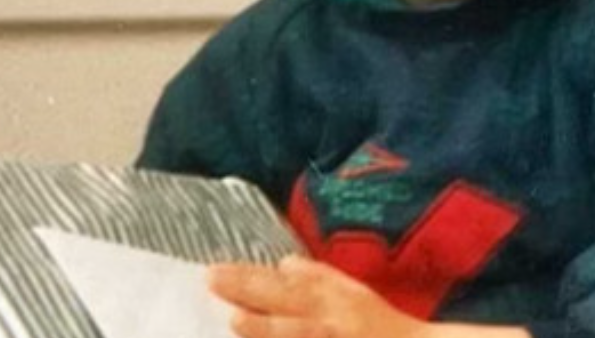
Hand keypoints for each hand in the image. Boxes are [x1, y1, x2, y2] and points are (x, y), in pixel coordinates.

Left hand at [206, 257, 423, 337]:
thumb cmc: (382, 327)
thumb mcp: (354, 294)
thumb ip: (319, 277)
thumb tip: (284, 262)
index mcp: (333, 298)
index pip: (285, 283)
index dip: (251, 275)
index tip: (215, 269)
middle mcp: (331, 318)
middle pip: (285, 301)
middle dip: (250, 291)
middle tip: (212, 280)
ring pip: (296, 334)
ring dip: (267, 328)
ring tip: (236, 321)